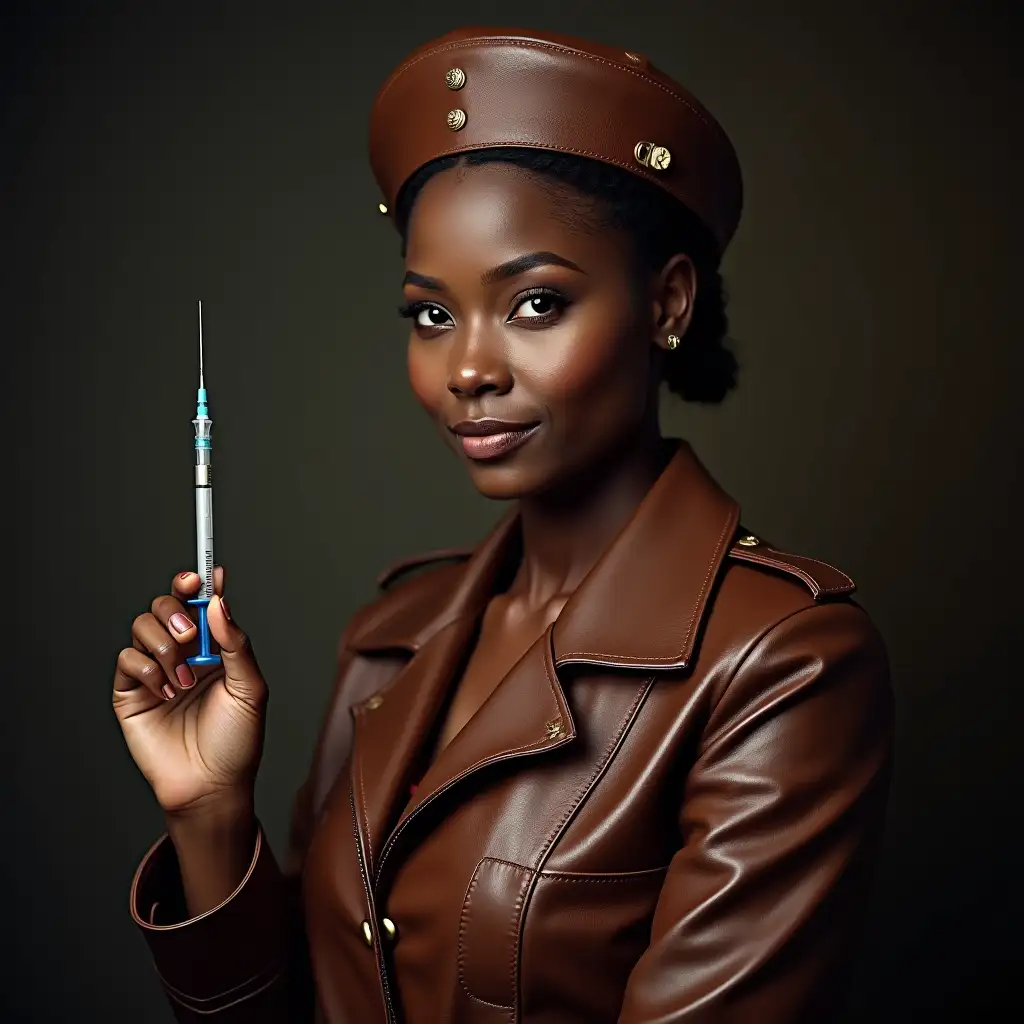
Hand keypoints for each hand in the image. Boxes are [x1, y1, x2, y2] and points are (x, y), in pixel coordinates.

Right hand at [112, 567, 267, 819]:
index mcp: (214, 647)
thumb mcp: (250, 689)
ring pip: (142, 626)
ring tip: (184, 680)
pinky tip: (167, 693)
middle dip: (175, 611)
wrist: (211, 786)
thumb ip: (236, 644)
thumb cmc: (237, 741)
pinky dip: (148, 670)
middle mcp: (183, 653)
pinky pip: (127, 659)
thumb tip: (218, 603)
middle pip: (165, 605)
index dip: (197, 584)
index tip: (202, 576)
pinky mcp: (130, 692)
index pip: (200, 603)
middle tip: (190, 637)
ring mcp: (155, 670)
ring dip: (164, 647)